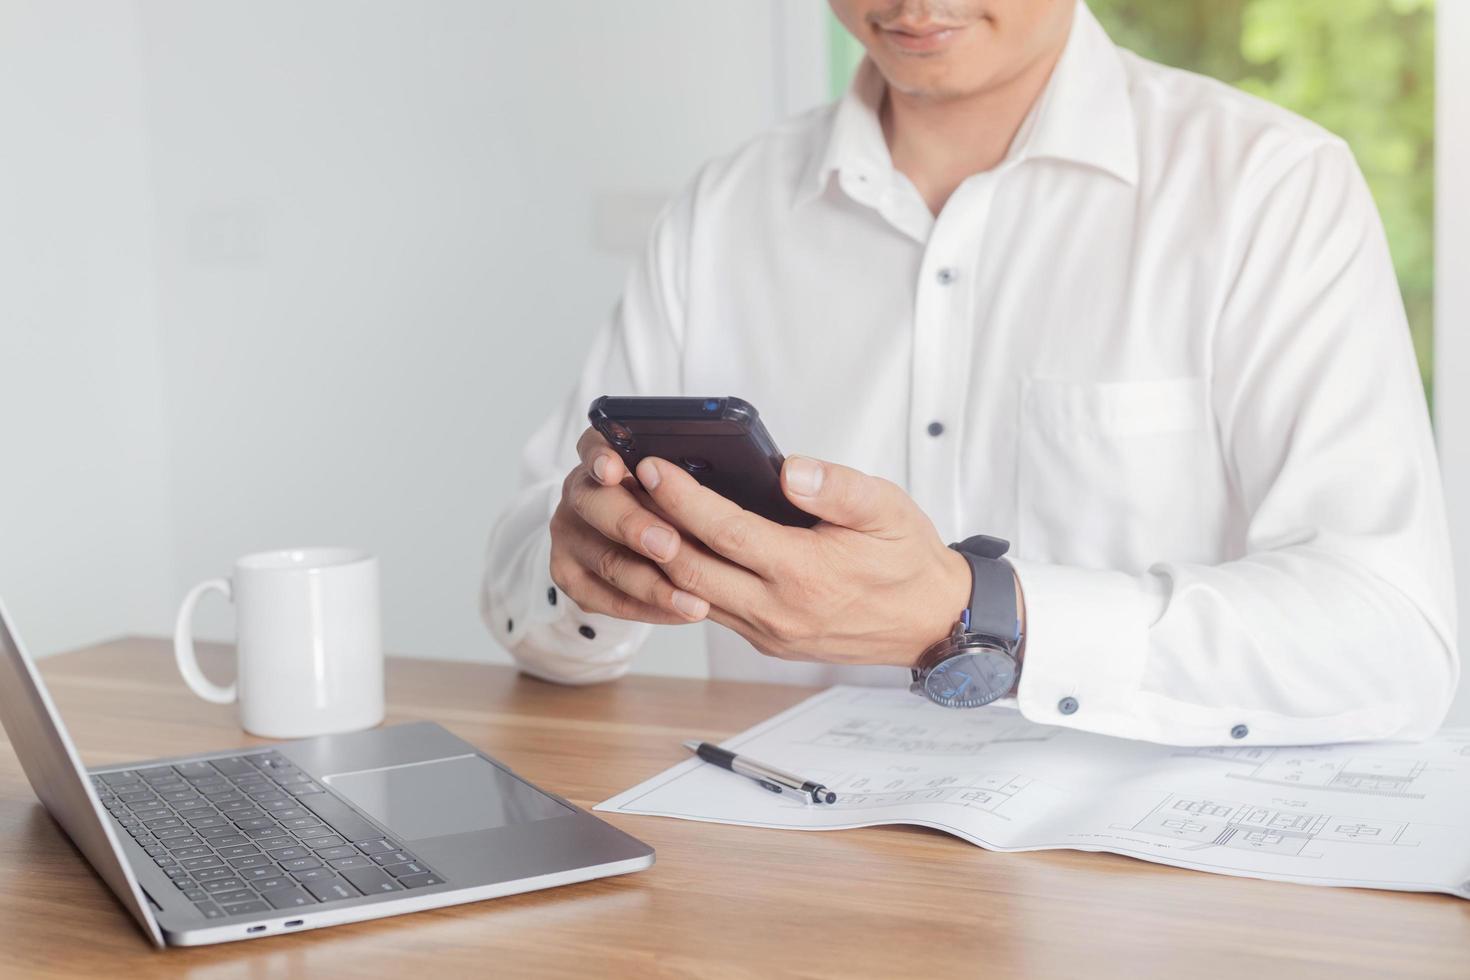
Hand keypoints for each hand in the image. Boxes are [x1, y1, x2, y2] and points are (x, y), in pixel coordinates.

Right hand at [547, 428, 710, 624]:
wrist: (640, 547)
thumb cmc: (672, 507)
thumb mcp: (683, 485)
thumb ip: (694, 479)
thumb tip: (747, 481)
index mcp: (605, 456)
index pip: (593, 445)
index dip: (600, 456)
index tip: (613, 469)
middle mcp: (580, 492)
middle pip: (595, 504)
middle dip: (633, 526)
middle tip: (668, 545)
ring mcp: (570, 534)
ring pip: (607, 560)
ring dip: (653, 583)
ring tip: (692, 599)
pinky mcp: (569, 574)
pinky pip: (607, 598)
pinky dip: (647, 608)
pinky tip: (680, 612)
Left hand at [632, 454, 973, 666]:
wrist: (931, 623)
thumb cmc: (907, 560)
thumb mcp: (888, 509)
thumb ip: (839, 488)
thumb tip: (790, 470)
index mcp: (805, 574)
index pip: (725, 532)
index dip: (683, 498)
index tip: (653, 467)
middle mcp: (778, 610)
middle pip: (690, 569)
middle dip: (650, 525)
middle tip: (622, 485)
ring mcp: (768, 631)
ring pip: (691, 595)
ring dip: (657, 557)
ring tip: (634, 511)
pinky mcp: (765, 640)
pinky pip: (710, 609)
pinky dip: (682, 580)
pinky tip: (670, 545)